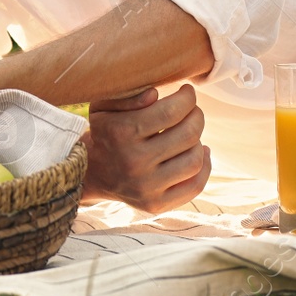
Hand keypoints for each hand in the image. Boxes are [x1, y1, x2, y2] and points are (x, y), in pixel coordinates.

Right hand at [80, 85, 210, 212]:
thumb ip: (128, 96)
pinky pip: (195, 186)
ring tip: (189, 132)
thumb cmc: (105, 132)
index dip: (187, 98)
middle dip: (196, 116)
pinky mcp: (155, 204)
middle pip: (188, 134)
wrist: (91, 172)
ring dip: (198, 140)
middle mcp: (134, 161)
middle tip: (192, 110)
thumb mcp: (104, 106)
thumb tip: (155, 94)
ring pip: (194, 159)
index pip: (170, 111)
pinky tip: (199, 151)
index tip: (187, 91)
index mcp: (121, 132)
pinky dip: (204, 166)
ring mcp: (146, 186)